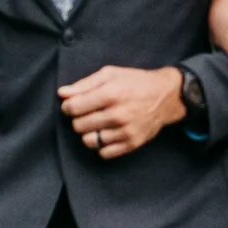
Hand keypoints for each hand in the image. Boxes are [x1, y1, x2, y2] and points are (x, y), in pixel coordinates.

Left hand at [59, 64, 183, 158]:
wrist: (166, 96)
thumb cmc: (135, 82)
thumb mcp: (110, 74)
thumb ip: (84, 84)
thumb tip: (61, 93)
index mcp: (110, 94)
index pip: (73, 108)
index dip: (68, 106)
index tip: (73, 104)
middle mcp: (117, 114)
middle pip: (78, 126)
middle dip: (78, 119)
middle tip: (87, 113)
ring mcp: (125, 131)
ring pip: (89, 141)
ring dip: (88, 133)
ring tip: (96, 124)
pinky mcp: (132, 143)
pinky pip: (104, 153)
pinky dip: (101, 145)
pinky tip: (106, 133)